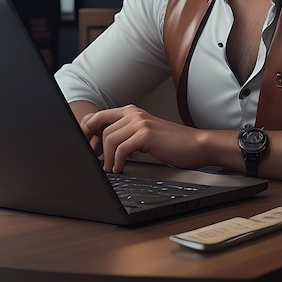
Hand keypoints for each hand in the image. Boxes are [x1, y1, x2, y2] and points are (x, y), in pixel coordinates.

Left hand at [80, 105, 208, 172]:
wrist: (196, 145)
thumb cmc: (172, 143)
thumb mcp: (144, 135)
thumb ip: (125, 135)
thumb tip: (101, 148)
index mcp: (131, 111)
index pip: (98, 116)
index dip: (86, 132)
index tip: (85, 149)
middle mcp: (134, 113)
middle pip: (101, 129)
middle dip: (94, 148)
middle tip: (96, 163)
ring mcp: (140, 122)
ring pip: (109, 139)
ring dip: (107, 158)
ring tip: (112, 169)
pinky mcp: (146, 134)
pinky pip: (122, 148)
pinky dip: (117, 161)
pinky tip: (120, 168)